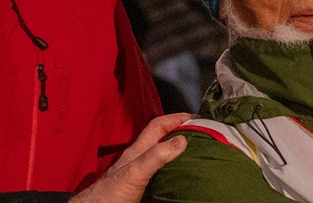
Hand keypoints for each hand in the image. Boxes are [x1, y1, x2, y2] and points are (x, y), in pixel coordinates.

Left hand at [70, 113, 191, 202]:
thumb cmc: (110, 193)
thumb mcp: (135, 171)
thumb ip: (155, 156)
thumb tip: (181, 140)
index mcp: (138, 150)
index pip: (158, 126)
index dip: (176, 118)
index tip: (197, 117)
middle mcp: (141, 160)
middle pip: (162, 140)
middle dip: (181, 133)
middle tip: (202, 135)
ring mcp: (142, 174)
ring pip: (163, 157)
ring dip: (179, 154)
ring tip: (198, 154)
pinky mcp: (144, 189)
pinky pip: (162, 176)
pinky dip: (175, 173)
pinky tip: (184, 179)